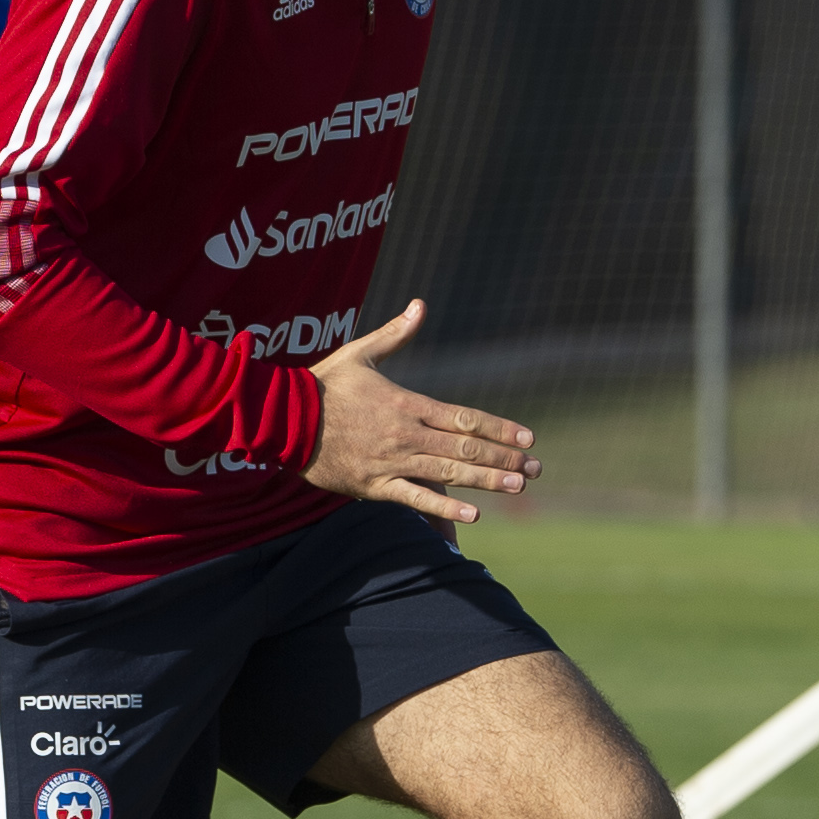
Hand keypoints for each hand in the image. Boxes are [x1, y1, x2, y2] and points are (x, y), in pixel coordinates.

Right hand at [302, 299, 536, 524]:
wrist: (282, 419)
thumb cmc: (322, 385)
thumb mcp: (360, 353)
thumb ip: (395, 334)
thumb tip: (420, 304)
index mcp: (407, 402)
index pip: (464, 417)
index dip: (499, 428)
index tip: (528, 438)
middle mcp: (406, 432)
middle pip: (465, 447)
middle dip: (504, 458)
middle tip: (535, 469)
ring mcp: (391, 460)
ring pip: (448, 472)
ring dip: (487, 480)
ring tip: (519, 487)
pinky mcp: (373, 485)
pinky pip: (414, 497)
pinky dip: (444, 507)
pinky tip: (473, 514)